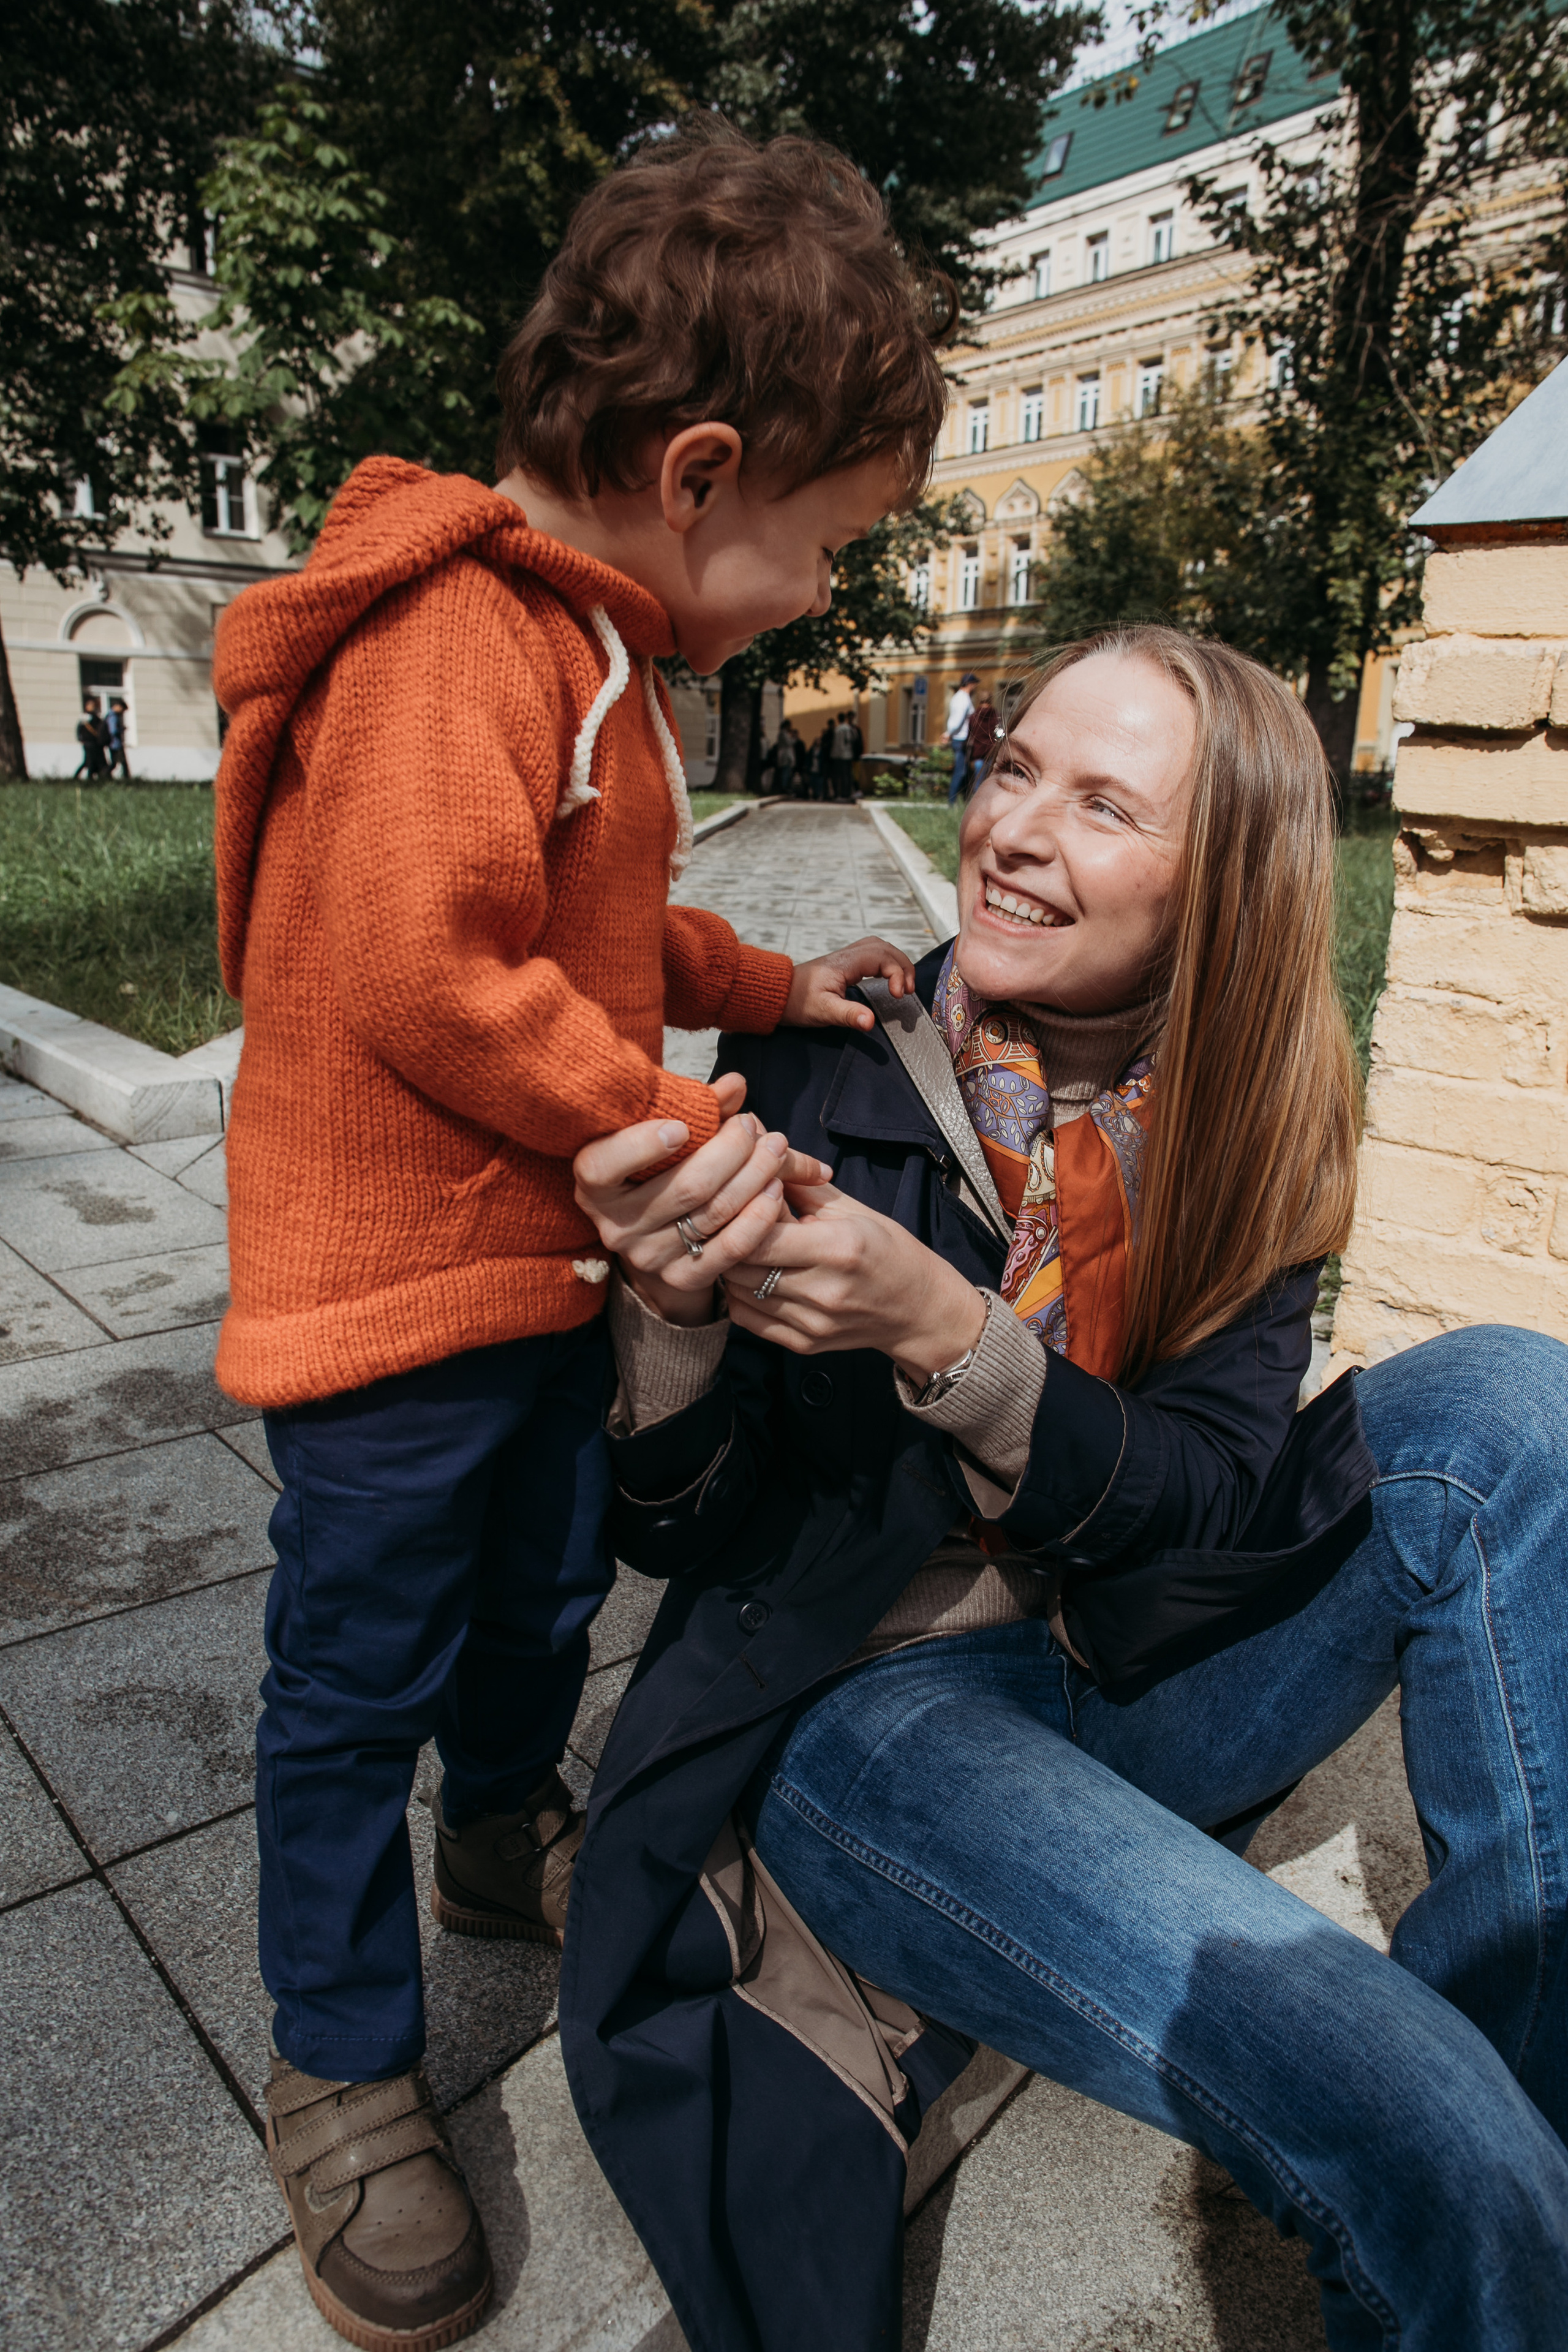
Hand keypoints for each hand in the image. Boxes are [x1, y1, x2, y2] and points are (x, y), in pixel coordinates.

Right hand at [573, 1073, 832, 1327]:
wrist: (655, 1230)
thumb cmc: (658, 1163)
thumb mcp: (661, 1129)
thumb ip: (696, 1106)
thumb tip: (736, 1084)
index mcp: (594, 1182)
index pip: (604, 1165)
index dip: (642, 1145)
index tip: (682, 1126)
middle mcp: (614, 1224)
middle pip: (685, 1187)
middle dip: (732, 1151)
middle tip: (755, 1126)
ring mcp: (646, 1256)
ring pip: (714, 1214)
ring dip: (755, 1177)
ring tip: (777, 1149)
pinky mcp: (681, 1278)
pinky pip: (731, 1248)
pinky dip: (759, 1217)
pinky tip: (776, 1190)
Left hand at [723, 1180, 985, 1378]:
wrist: (919, 1311)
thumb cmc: (889, 1251)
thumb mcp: (853, 1210)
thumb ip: (802, 1187)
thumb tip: (760, 1156)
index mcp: (838, 1248)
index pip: (759, 1235)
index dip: (739, 1214)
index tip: (738, 1199)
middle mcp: (823, 1291)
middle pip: (743, 1265)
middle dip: (728, 1239)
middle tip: (726, 1221)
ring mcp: (812, 1323)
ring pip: (738, 1292)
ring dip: (730, 1265)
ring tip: (739, 1245)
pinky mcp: (804, 1344)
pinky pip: (747, 1319)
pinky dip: (738, 1295)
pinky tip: (750, 1276)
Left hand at [783, 936, 916, 1033]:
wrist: (777, 994)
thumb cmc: (797, 1002)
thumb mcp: (823, 1011)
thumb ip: (848, 1015)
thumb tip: (870, 1021)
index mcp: (845, 963)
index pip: (882, 958)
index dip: (897, 974)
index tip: (898, 996)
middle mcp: (848, 955)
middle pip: (885, 948)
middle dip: (902, 967)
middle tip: (908, 991)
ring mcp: (846, 958)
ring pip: (880, 948)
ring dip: (896, 962)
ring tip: (903, 984)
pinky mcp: (844, 964)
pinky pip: (872, 954)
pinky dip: (886, 963)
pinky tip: (888, 977)